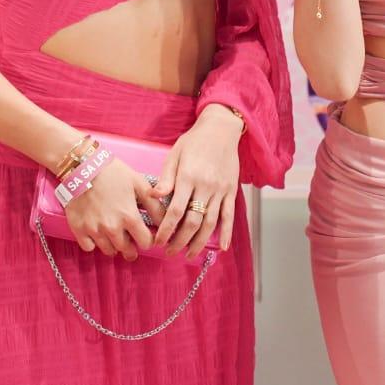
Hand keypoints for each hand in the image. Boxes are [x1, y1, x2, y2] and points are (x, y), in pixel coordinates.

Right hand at [62, 158, 158, 261]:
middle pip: (127, 251)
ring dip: (114, 246)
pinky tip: (97, 232)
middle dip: (132, 247)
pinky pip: (89, 247)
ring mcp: (94, 230)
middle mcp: (112, 227)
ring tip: (115, 234)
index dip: (148, 240)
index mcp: (129, 216)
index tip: (145, 235)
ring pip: (109, 251)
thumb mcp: (138, 183)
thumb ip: (154, 204)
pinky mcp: (78, 229)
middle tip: (131, 239)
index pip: (146, 243)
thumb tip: (167, 221)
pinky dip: (94, 243)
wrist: (81, 166)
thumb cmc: (112, 172)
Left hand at [152, 105, 242, 256]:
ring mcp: (220, 190)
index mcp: (188, 177)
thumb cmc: (194, 141)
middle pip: (192, 221)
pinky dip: (227, 233)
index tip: (158, 241)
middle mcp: (205, 186)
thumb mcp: (175, 154)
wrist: (221, 129)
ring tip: (189, 255)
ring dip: (199, 242)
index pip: (175, 210)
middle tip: (170, 252)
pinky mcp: (231, 191)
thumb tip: (153, 196)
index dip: (166, 229)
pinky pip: (229, 215)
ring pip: (210, 222)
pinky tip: (221, 247)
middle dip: (180, 241)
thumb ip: (166, 178)